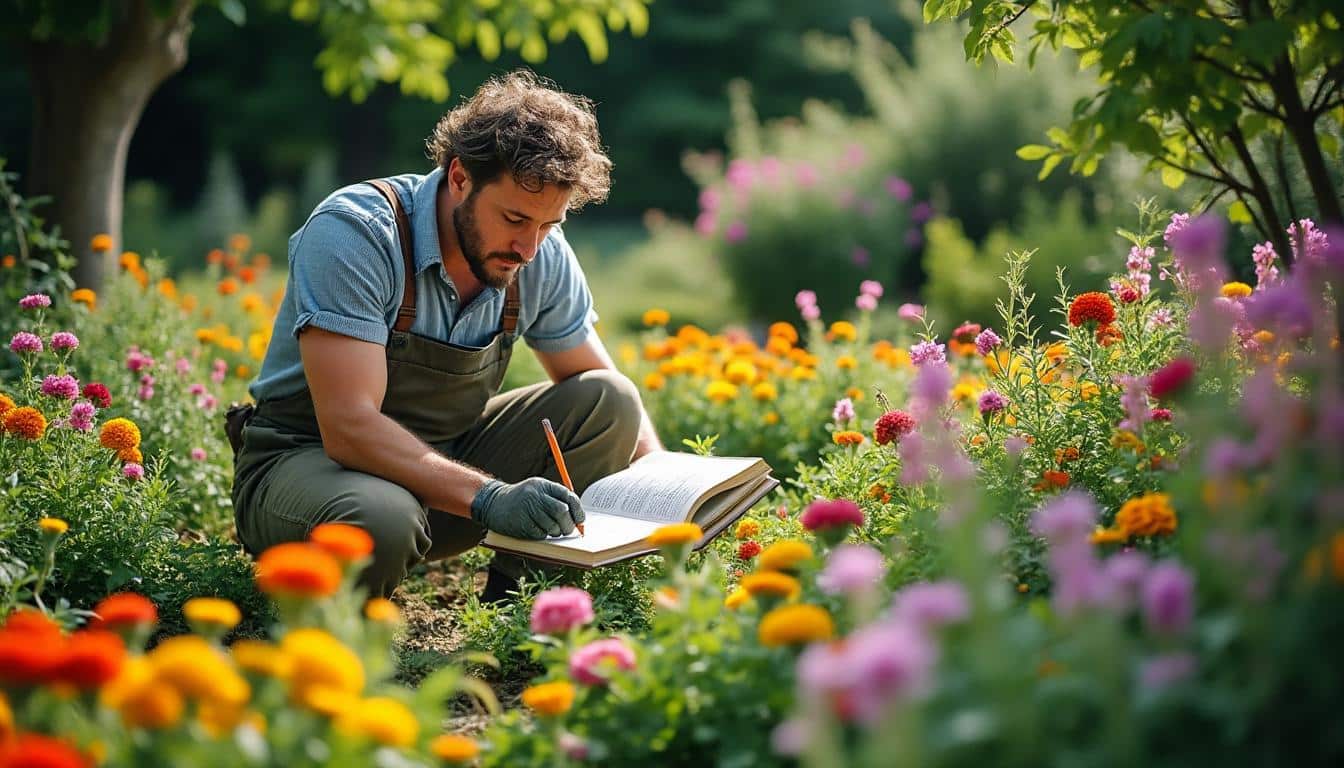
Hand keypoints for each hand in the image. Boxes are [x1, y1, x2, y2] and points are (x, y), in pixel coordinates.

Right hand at [470, 478, 584, 539]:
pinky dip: (543, 535)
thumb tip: (578, 517)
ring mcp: (527, 509)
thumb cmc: (521, 499)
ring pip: (552, 525)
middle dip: (568, 524)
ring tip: (552, 530)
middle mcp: (535, 495)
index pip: (568, 496)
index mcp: (543, 485)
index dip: (577, 510)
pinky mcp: (520, 523)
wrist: (493, 502)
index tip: (580, 520)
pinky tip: (538, 530)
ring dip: (556, 532)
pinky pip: (540, 534)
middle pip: (561, 511)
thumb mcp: (538, 490)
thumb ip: (556, 499)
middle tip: (568, 530)